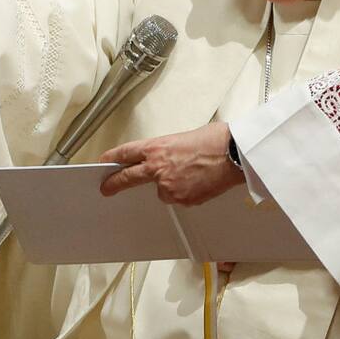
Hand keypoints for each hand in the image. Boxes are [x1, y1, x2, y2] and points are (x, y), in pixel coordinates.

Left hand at [99, 121, 244, 204]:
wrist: (234, 154)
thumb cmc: (216, 140)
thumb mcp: (184, 138)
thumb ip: (168, 151)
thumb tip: (167, 159)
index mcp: (156, 148)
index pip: (126, 153)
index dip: (112, 158)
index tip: (104, 163)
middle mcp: (157, 168)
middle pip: (128, 178)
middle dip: (115, 183)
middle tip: (106, 188)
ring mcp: (168, 187)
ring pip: (162, 190)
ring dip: (172, 184)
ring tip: (194, 172)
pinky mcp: (182, 200)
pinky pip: (180, 198)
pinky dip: (187, 192)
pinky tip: (201, 181)